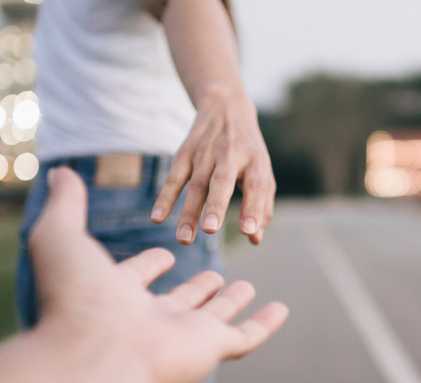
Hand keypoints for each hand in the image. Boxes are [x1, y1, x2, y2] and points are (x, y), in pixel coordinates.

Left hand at [30, 167, 287, 382]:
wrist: (97, 350)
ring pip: (216, 316)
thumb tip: (60, 173)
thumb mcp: (61, 236)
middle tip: (215, 275)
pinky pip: (246, 336)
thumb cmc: (76, 296)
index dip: (150, 263)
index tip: (166, 251)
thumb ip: (67, 204)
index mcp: (118, 295)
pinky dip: (265, 323)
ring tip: (247, 286)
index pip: (138, 275)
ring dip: (232, 301)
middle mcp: (152, 317)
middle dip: (198, 286)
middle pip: (181, 299)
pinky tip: (281, 310)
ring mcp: (184, 334)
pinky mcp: (212, 347)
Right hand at [151, 87, 275, 245]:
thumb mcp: (262, 171)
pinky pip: (173, 177)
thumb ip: (262, 205)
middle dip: (216, 205)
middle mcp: (231, 155)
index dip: (253, 208)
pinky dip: (165, 197)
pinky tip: (157, 217)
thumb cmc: (248, 150)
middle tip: (211, 229)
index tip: (249, 232)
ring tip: (184, 238)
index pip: (256, 186)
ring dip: (189, 212)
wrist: (226, 106)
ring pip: (196, 184)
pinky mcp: (184, 153)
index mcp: (255, 160)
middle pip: (222, 181)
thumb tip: (255, 239)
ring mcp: (205, 153)